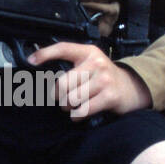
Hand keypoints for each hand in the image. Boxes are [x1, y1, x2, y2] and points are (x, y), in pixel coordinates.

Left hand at [27, 42, 151, 119]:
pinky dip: (78, 115)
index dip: (45, 54)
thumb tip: (43, 72)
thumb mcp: (91, 64)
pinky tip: (80, 113)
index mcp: (88, 52)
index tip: (31, 61)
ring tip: (74, 105)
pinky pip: (84, 109)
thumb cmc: (105, 78)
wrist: (132, 87)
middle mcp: (96, 63)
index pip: (63, 48)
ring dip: (69, 107)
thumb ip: (72, 65)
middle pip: (63, 83)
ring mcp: (104, 80)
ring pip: (72, 98)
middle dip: (58, 96)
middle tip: (63, 99)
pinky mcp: (109, 96)